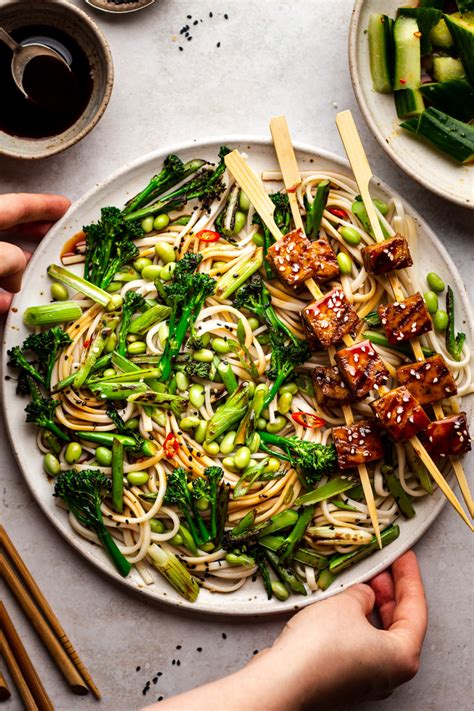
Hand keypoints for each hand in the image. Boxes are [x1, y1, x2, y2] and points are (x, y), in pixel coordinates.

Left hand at [0, 193, 69, 312]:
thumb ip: (11, 258)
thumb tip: (19, 271)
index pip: (17, 205)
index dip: (44, 205)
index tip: (65, 207)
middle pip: (9, 227)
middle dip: (34, 234)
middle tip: (56, 239)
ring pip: (1, 258)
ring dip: (18, 270)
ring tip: (35, 279)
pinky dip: (1, 293)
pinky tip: (9, 305)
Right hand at [264, 550, 426, 708]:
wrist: (284, 680)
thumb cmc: (320, 647)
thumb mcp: (347, 603)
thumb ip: (363, 594)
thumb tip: (365, 594)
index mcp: (403, 656)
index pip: (415, 608)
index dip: (408, 577)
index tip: (404, 557)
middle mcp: (390, 673)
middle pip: (400, 623)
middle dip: (390, 591)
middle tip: (383, 566)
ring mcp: (367, 680)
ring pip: (378, 635)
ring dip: (372, 606)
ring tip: (362, 582)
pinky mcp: (345, 680)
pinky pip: (360, 645)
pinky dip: (357, 623)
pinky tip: (345, 607)